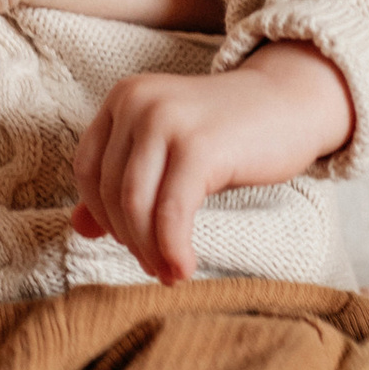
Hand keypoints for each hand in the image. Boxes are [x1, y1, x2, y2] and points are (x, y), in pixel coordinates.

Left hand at [71, 43, 354, 284]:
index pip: (88, 169)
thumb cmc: (228, 132)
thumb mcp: (167, 150)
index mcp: (122, 98)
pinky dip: (173, 248)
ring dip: (150, 249)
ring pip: (136, 205)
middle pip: (112, 191)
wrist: (290, 102)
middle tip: (155, 266)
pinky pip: (171, 212)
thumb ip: (123, 181)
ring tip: (170, 272)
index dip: (102, 213)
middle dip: (130, 238)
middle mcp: (137, 103)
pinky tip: (185, 266)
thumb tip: (78, 227)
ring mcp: (167, 121)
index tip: (128, 241)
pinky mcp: (199, 147)